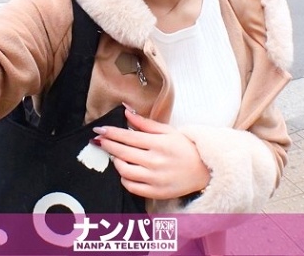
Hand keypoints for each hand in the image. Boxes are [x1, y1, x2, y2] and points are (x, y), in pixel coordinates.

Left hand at [93, 108, 209, 199]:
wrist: (204, 171)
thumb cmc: (185, 148)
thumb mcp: (168, 131)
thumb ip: (146, 123)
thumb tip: (126, 112)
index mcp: (159, 144)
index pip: (128, 137)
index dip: (111, 133)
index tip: (99, 129)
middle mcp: (156, 162)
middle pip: (123, 153)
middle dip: (108, 145)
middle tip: (99, 140)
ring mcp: (155, 179)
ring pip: (124, 171)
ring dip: (116, 161)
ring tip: (116, 155)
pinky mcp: (155, 192)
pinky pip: (131, 186)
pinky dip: (124, 178)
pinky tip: (125, 171)